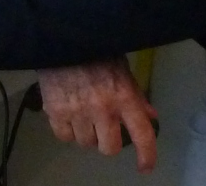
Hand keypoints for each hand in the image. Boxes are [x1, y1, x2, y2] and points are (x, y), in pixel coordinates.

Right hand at [37, 58, 158, 173]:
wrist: (61, 39)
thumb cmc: (96, 52)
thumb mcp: (122, 70)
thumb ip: (136, 95)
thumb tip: (150, 116)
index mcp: (124, 97)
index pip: (142, 135)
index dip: (147, 156)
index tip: (144, 167)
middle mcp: (103, 109)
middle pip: (109, 148)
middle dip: (107, 142)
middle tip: (103, 129)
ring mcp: (78, 111)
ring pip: (86, 143)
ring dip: (86, 134)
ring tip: (82, 117)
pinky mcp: (55, 110)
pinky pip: (64, 136)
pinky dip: (66, 130)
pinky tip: (67, 117)